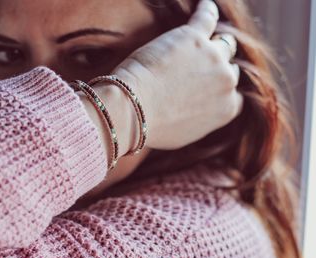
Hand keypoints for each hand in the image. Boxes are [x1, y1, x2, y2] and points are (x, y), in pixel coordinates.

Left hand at [113, 0, 242, 150]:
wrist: (135, 109)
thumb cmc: (154, 126)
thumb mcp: (186, 133)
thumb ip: (203, 119)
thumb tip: (203, 112)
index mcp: (227, 108)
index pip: (235, 94)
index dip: (221, 89)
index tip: (210, 86)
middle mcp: (227, 82)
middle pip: (229, 68)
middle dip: (217, 69)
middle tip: (200, 67)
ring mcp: (213, 56)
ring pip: (224, 43)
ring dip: (214, 43)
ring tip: (203, 38)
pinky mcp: (194, 36)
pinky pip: (207, 16)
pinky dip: (206, 10)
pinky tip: (204, 6)